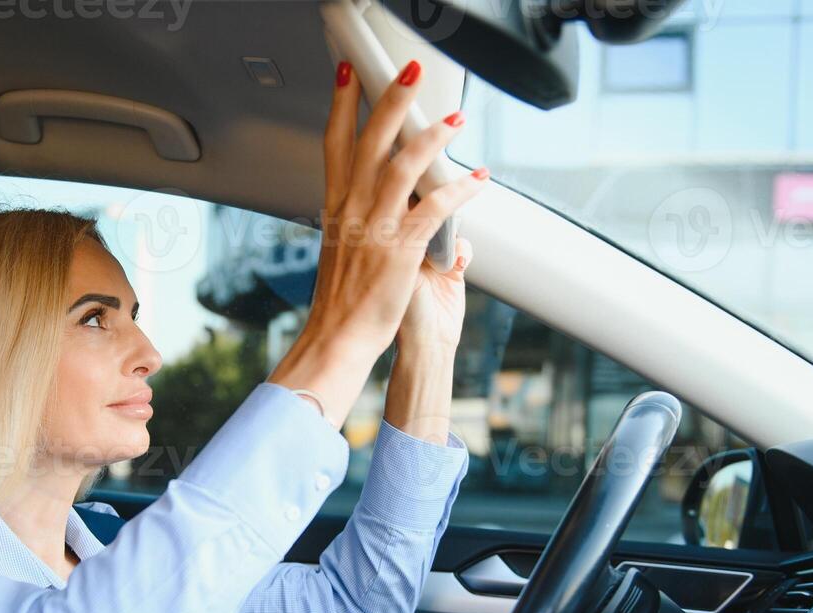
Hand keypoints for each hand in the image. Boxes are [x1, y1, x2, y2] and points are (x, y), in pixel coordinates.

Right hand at [306, 59, 488, 357]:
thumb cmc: (342, 304)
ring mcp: (375, 228)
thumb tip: (372, 207)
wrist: (338, 339)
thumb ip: (356, 221)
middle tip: (409, 73)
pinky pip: (435, 208)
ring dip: (431, 137)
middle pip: (370, 141)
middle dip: (391, 99)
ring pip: (402, 165)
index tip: (348, 76)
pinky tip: (477, 179)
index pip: (335, 145)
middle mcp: (352, 212)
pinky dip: (459, 189)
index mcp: (336, 209)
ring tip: (454, 119)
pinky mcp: (400, 249)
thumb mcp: (341, 251)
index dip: (342, 106)